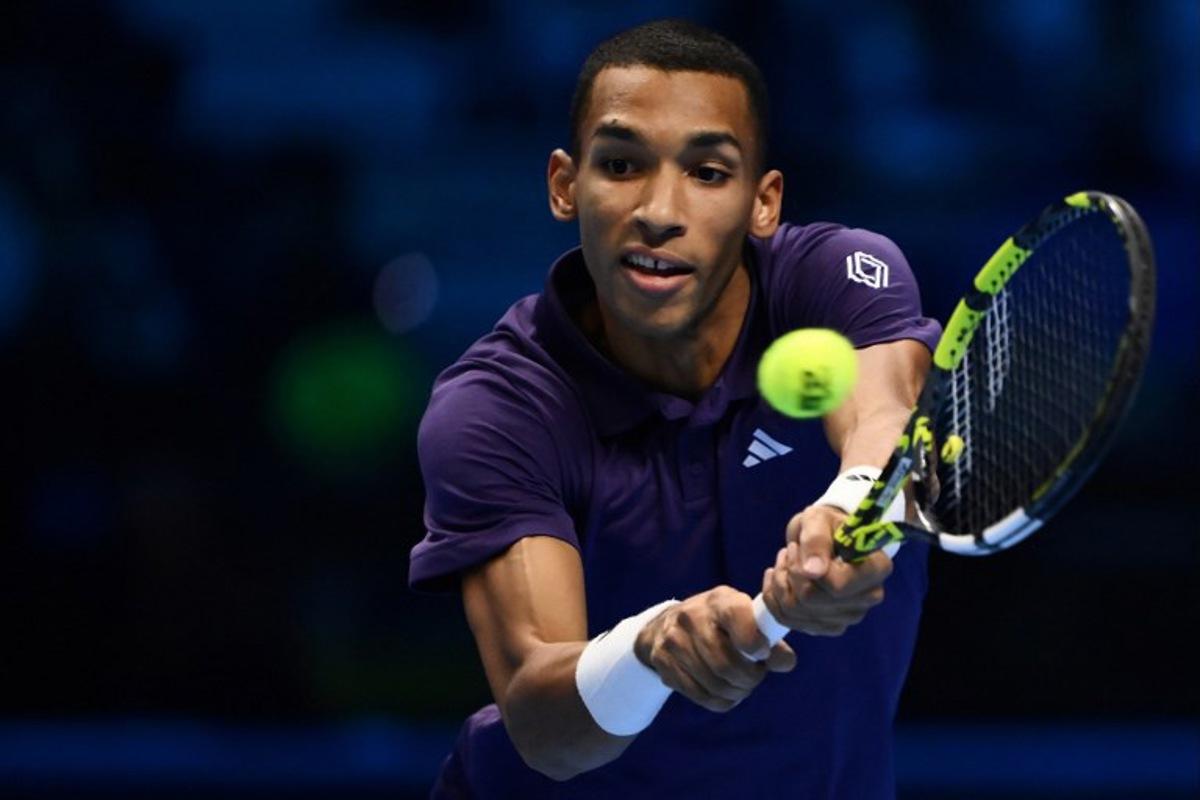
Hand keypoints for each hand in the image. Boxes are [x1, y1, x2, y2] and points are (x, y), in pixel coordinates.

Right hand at [633, 586, 795, 711]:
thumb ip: (770, 638)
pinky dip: (721, 701)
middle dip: (750, 678)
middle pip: (726, 663)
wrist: (667, 625)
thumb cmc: (719, 623)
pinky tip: (726, 692)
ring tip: (742, 684)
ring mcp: (673, 640)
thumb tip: (786, 661)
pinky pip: (700, 696)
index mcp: (719, 601)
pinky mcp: (663, 662)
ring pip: (714, 684)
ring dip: (737, 692)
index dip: (755, 643)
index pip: (737, 617)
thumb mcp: (744, 618)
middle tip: (756, 676)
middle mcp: (692, 617)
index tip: (763, 653)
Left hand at [761, 505, 891, 635]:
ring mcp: (848, 616)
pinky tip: (779, 575)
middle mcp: (868, 598)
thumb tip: (813, 571)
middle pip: (810, 601)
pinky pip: (786, 619)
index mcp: (875, 569)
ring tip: (785, 559)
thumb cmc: (825, 524)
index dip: (807, 569)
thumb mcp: (818, 520)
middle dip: (790, 572)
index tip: (799, 547)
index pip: (837, 587)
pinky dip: (773, 595)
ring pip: (795, 612)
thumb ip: (816, 541)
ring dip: (779, 582)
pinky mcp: (827, 626)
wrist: (823, 536)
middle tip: (790, 550)